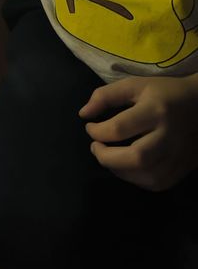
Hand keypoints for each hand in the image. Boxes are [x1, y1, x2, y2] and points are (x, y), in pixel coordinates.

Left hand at [79, 72, 197, 190]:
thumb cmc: (165, 92)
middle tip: (96, 148)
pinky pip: (159, 183)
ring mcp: (179, 154)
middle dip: (107, 157)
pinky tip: (128, 168)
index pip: (119, 128)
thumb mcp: (135, 85)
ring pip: (149, 176)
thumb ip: (105, 96)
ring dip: (121, 171)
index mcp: (155, 110)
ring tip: (110, 158)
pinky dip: (138, 180)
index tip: (90, 127)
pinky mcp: (184, 166)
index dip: (97, 131)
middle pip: (136, 158)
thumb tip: (83, 114)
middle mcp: (168, 135)